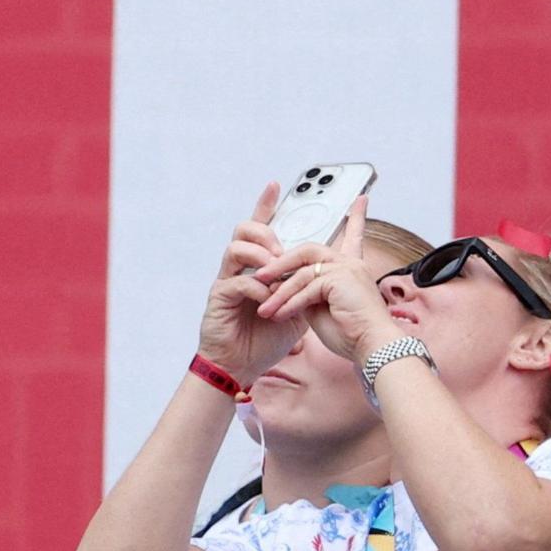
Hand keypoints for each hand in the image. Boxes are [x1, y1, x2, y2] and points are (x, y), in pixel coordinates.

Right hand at [195, 184, 302, 381]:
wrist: (242, 365)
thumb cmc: (267, 337)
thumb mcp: (298, 307)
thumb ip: (308, 286)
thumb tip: (330, 270)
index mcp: (259, 267)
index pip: (261, 229)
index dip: (266, 205)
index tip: (277, 185)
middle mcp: (241, 268)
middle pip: (245, 229)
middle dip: (267, 231)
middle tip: (282, 247)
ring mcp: (227, 280)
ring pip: (236, 247)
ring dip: (261, 255)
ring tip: (277, 271)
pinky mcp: (220, 297)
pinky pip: (238, 280)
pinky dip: (258, 287)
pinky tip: (269, 299)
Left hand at [254, 195, 401, 362]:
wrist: (372, 348)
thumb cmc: (350, 333)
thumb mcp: (320, 308)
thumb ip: (305, 291)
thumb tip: (286, 286)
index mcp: (349, 267)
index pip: (352, 236)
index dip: (356, 218)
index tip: (359, 199)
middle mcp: (350, 263)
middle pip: (307, 250)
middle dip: (279, 265)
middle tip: (259, 278)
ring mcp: (347, 269)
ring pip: (301, 272)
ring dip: (279, 292)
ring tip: (264, 309)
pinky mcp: (342, 279)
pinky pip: (307, 287)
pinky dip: (290, 303)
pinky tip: (280, 316)